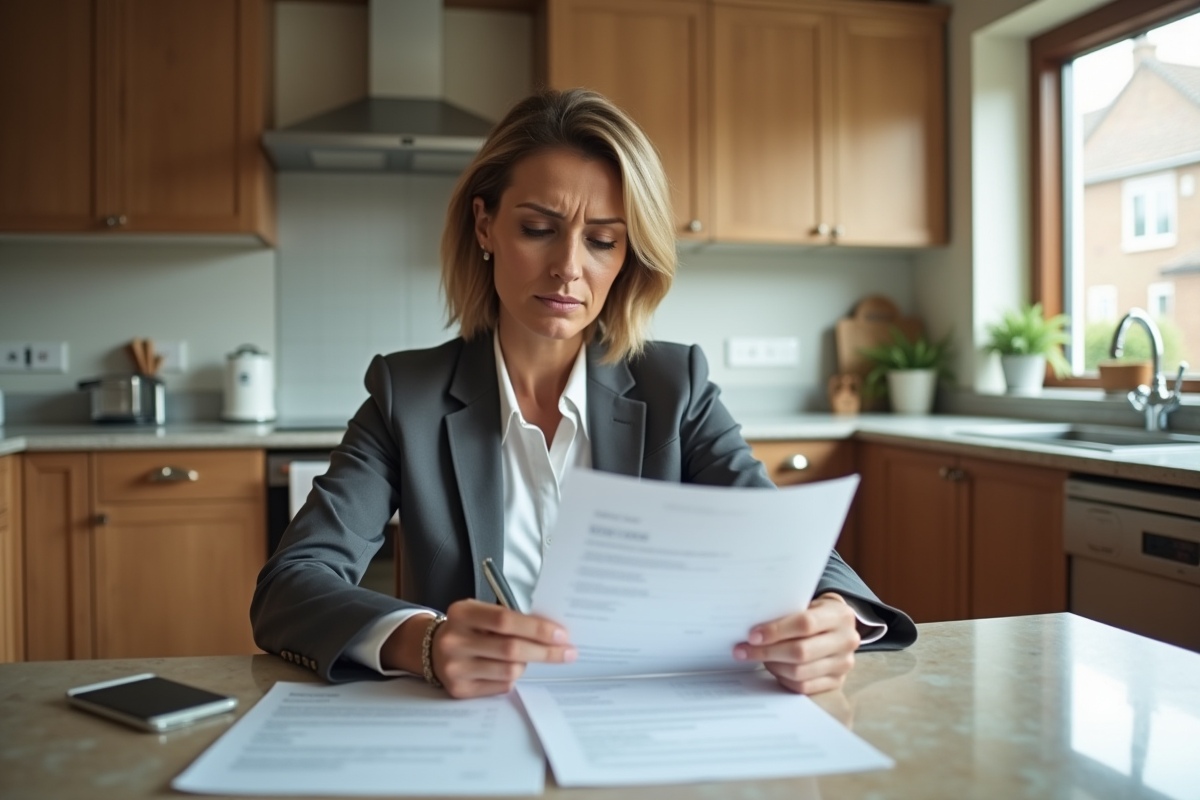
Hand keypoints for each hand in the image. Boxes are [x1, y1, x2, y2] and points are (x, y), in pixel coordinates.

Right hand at [431, 599, 576, 697]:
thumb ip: (509, 618)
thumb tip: (552, 631)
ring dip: (527, 665)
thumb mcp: (481, 612)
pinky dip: (512, 677)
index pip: (505, 620)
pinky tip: (507, 669)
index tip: (561, 634)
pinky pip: (501, 686)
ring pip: (510, 671)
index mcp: (462, 613)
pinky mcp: (459, 690)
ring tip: (527, 657)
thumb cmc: (468, 627)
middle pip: (511, 649)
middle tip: (567, 652)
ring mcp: (455, 668)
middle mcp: (455, 641)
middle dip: (545, 652)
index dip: (537, 628)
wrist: (432, 649)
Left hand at [733, 593, 859, 694]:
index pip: (805, 624)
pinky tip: (773, 668)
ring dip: (772, 666)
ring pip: (800, 672)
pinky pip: (804, 687)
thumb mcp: (808, 603)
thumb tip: (752, 628)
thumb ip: (787, 612)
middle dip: (767, 652)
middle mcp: (846, 640)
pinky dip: (783, 678)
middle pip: (801, 652)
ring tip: (757, 657)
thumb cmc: (816, 612)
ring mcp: (843, 663)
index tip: (752, 635)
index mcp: (839, 615)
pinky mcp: (837, 681)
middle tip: (743, 650)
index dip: (776, 631)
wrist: (840, 626)